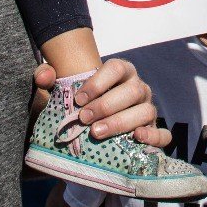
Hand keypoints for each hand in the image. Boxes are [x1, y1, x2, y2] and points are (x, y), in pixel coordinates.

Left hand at [33, 59, 170, 148]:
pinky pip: (162, 134)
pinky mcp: (154, 133)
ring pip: (145, 111)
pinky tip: (136, 139)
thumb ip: (47, 80)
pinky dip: (153, 136)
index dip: (99, 82)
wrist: (86, 139)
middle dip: (106, 105)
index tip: (78, 99)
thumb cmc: (76, 109)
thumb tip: (43, 75)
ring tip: (97, 133)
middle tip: (84, 119)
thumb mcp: (57, 95)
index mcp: (120, 73)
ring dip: (121, 122)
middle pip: (131, 90)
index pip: (117, 67)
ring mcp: (148, 110)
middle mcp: (138, 88)